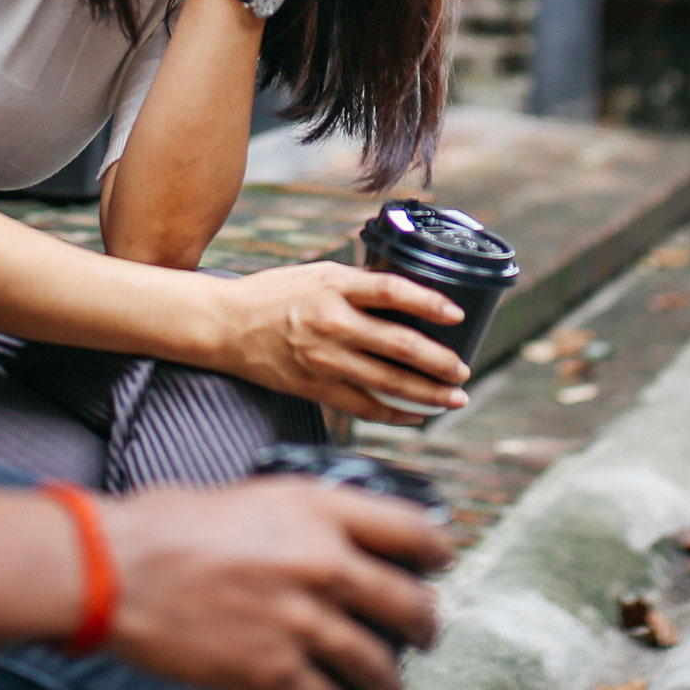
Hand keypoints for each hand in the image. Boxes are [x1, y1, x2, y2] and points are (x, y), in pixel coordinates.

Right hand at [102, 478, 449, 689]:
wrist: (117, 569)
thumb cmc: (165, 525)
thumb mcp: (244, 494)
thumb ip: (292, 517)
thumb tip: (314, 534)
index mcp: (315, 508)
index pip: (411, 528)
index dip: (438, 550)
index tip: (440, 565)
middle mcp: (321, 562)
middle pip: (411, 604)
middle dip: (426, 627)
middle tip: (423, 635)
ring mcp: (302, 620)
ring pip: (379, 663)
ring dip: (392, 683)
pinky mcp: (276, 670)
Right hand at [195, 262, 470, 423]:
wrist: (226, 324)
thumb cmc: (273, 293)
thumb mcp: (316, 274)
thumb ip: (357, 283)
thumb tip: (406, 292)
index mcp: (333, 286)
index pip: (392, 291)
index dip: (429, 302)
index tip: (456, 313)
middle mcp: (331, 322)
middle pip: (399, 344)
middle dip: (439, 361)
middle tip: (463, 369)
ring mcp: (323, 358)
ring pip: (388, 381)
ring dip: (428, 393)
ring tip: (454, 397)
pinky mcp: (314, 386)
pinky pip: (364, 406)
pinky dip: (394, 413)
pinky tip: (415, 416)